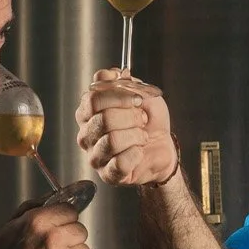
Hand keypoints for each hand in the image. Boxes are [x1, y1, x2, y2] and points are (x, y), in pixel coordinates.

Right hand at [76, 71, 179, 188]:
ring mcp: (95, 156)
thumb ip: (121, 82)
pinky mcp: (108, 174)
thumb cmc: (148, 120)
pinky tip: (139, 151)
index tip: (137, 99)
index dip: (119, 97)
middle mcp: (86, 134)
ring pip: (112, 141)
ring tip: (142, 136)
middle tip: (142, 120)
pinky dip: (136, 154)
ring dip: (136, 136)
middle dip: (131, 117)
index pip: (92, 99)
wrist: (163, 146)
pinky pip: (120, 163)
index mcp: (88, 113)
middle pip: (103, 119)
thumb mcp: (140, 93)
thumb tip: (108, 74)